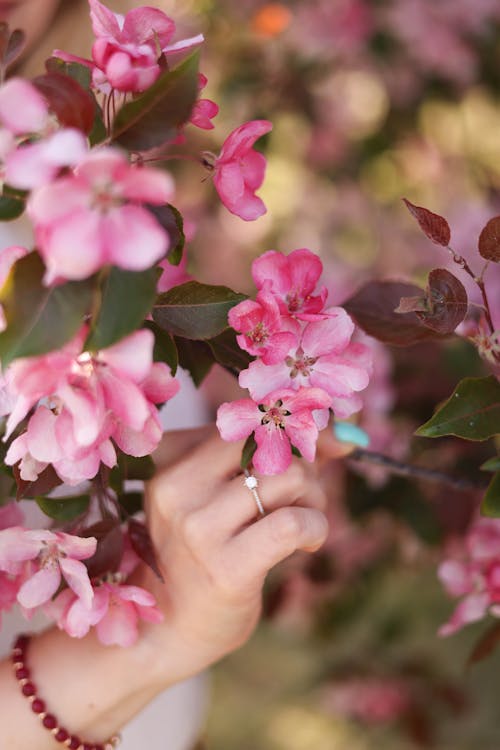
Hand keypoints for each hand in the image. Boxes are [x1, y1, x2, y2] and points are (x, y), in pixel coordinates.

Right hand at [134, 426, 328, 684]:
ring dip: (314, 497)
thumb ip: (268, 457)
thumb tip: (343, 437)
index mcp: (169, 462)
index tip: (319, 442)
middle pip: (269, 443)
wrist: (168, 628)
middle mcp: (177, 490)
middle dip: (302, 465)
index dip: (291, 428)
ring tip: (306, 518)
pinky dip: (315, 526)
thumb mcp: (219, 496)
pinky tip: (309, 542)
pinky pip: (293, 524)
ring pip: (288, 477)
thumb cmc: (201, 553)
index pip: (245, 421)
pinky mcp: (226, 568)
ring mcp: (198, 530)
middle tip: (304, 495)